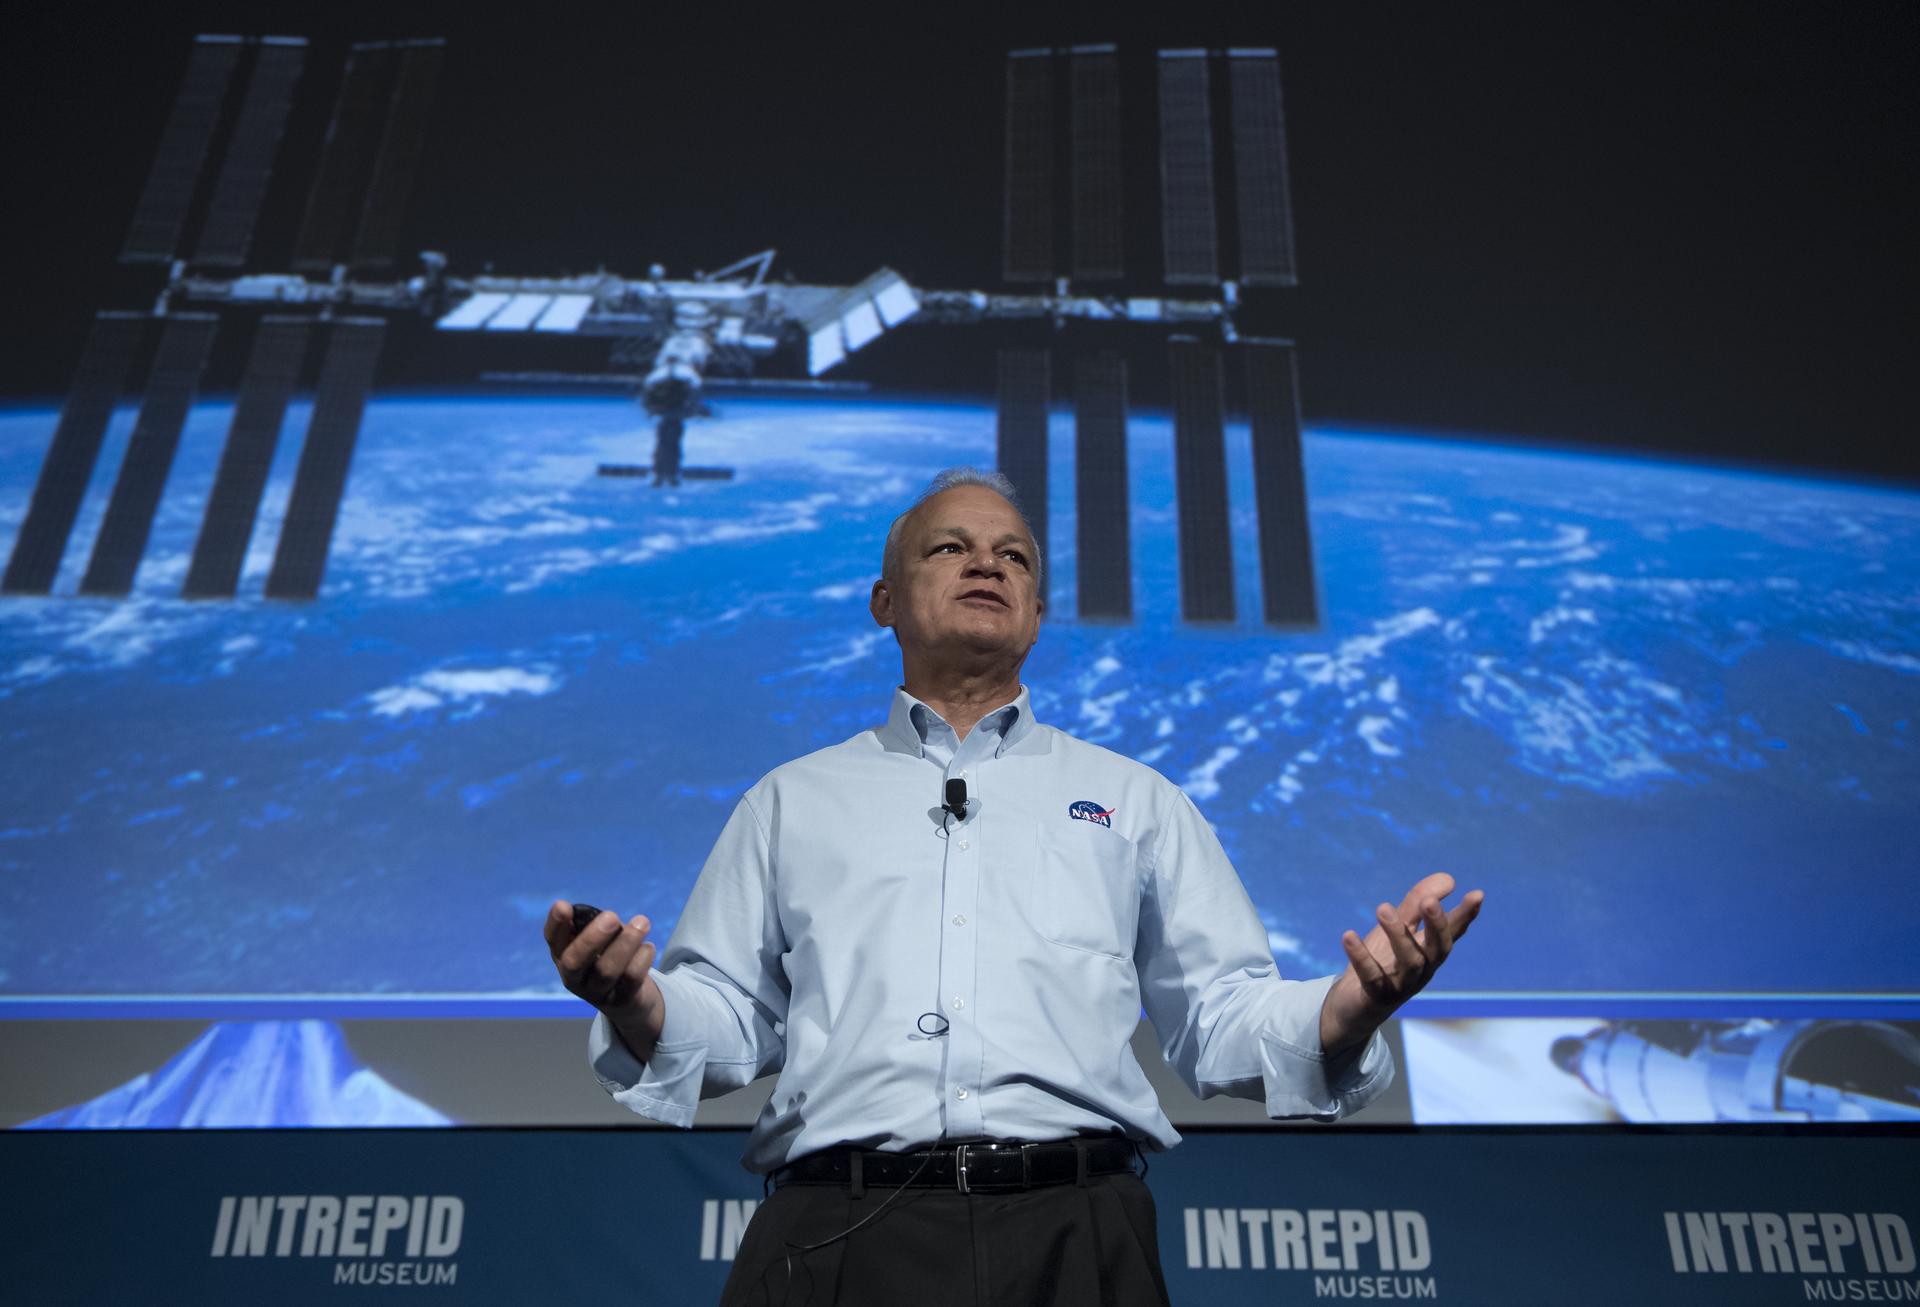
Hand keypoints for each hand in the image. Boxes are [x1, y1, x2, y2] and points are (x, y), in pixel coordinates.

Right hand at [545, 900, 666, 1059]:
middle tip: (611, 916)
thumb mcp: (600, 942)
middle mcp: (574, 978)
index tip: (563, 906)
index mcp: (564, 957)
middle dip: (592, 937)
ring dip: (626, 943)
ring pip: (606, 971)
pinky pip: (630, 979)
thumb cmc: (610, 958)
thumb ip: (597, 927)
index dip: (555, 924)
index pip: (553, 940)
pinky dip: (642, 959)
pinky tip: (648, 947)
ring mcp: (596, 993)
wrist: (628, 1001)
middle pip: (574, 962)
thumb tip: (607, 918)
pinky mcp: (621, 1001)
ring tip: (642, 922)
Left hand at [1320, 873, 1483, 1055]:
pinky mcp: (1376, 996)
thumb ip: (1417, 905)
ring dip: (1397, 934)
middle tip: (1429, 901)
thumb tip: (1448, 878)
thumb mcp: (1398, 929)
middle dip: (1437, 925)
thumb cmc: (1382, 962)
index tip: (1477, 894)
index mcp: (1429, 952)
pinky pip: (1371, 976)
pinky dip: (1361, 957)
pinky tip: (1349, 935)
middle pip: (1438, 949)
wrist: (1353, 1006)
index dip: (1465, 915)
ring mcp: (1401, 985)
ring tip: (1383, 907)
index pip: (1452, 932)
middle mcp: (1422, 970)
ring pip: (1408, 962)